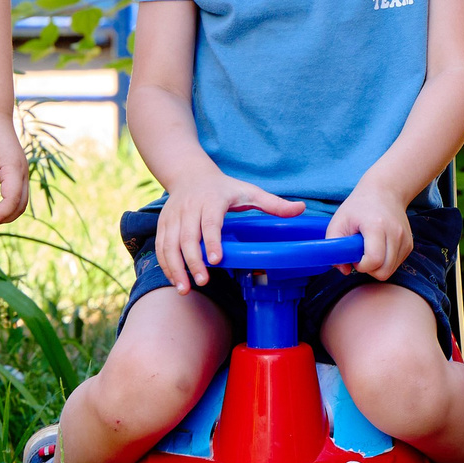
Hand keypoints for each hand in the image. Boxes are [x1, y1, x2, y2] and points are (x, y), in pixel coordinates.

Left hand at [0, 112, 31, 227]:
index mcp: (14, 168)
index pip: (12, 199)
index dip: (0, 215)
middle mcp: (23, 172)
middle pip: (21, 205)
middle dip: (4, 218)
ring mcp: (23, 173)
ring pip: (22, 201)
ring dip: (8, 214)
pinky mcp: (19, 173)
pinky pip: (19, 194)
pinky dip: (10, 206)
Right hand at [154, 170, 302, 290]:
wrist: (189, 173)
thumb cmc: (224, 187)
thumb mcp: (249, 191)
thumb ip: (273, 203)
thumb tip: (302, 209)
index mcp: (212, 200)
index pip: (210, 222)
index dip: (211, 241)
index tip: (216, 260)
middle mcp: (189, 208)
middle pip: (187, 237)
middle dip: (193, 261)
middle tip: (203, 282)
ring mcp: (173, 216)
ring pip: (169, 244)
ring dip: (175, 268)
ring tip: (185, 289)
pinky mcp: (163, 224)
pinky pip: (161, 246)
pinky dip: (166, 264)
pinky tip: (176, 280)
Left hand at [327, 181, 414, 280]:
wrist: (385, 191)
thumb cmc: (359, 207)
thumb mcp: (338, 222)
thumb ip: (334, 247)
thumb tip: (344, 271)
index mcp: (377, 226)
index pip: (374, 260)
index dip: (361, 265)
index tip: (355, 256)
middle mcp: (395, 233)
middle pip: (384, 271)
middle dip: (369, 269)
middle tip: (361, 255)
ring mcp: (405, 239)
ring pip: (391, 270)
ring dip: (378, 267)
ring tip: (370, 249)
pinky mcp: (409, 245)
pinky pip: (396, 264)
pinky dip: (386, 262)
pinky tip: (379, 248)